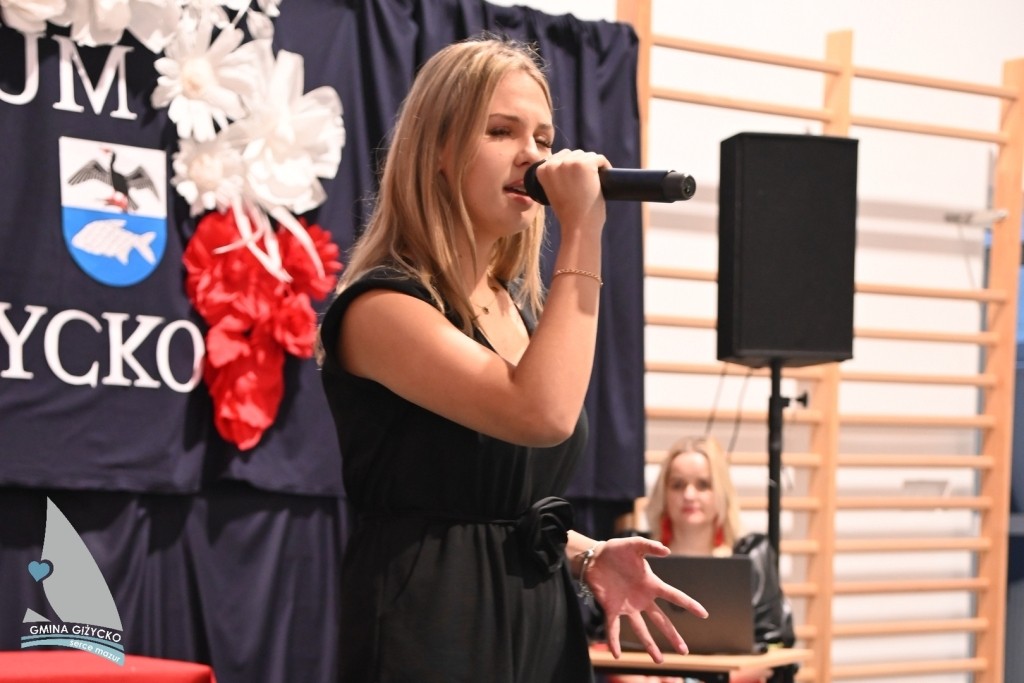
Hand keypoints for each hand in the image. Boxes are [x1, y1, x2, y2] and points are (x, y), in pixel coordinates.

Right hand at [533, 149, 608, 233]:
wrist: (578, 226)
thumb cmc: (568, 214)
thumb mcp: (553, 191)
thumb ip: (556, 177)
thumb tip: (568, 164)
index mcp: (542, 169)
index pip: (560, 157)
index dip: (571, 166)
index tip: (577, 179)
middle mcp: (554, 163)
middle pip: (574, 154)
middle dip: (582, 165)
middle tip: (587, 182)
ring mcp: (570, 163)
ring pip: (587, 156)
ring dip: (593, 166)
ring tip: (595, 181)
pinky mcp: (586, 164)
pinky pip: (599, 158)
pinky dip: (605, 166)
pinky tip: (605, 176)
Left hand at [585, 537, 707, 662]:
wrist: (595, 557)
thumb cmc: (617, 550)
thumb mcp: (634, 545)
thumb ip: (650, 546)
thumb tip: (666, 551)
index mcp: (651, 584)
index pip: (674, 596)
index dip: (689, 605)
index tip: (704, 614)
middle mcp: (642, 599)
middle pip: (661, 620)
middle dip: (673, 636)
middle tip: (684, 651)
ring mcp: (627, 606)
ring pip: (641, 629)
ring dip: (649, 645)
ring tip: (659, 660)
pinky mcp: (612, 609)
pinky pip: (614, 628)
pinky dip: (614, 641)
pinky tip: (617, 654)